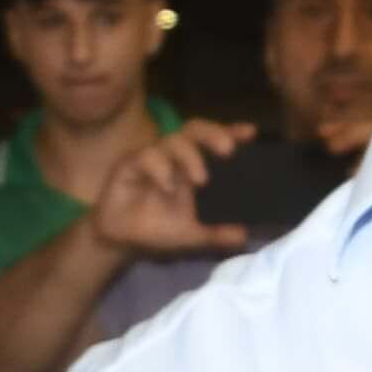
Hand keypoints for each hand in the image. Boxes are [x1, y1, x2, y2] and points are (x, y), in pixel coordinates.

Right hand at [93, 120, 261, 261]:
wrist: (121, 241)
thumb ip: (216, 234)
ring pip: (172, 141)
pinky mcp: (129, 165)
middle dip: (213, 134)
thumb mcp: (191, 234)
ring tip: (201, 180)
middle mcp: (173, 157)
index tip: (250, 133)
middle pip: (194, 130)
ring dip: (189, 156)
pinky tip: (167, 186)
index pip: (212, 142)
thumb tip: (244, 236)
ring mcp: (151, 157)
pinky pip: (146, 157)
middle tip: (228, 150)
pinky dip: (160, 169)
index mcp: (191, 166)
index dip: (230, 132)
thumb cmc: (156, 228)